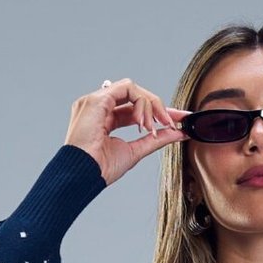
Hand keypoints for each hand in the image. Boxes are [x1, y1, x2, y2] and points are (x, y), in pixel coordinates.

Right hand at [67, 79, 188, 185]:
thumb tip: (177, 132)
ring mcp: (96, 100)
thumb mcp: (135, 151)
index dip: (156, 112)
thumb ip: (155, 140)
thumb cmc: (101, 168)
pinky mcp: (96, 99)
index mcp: (104, 119)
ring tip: (150, 128)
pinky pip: (127, 88)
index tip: (176, 120)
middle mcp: (99, 106)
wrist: (85, 174)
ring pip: (132, 90)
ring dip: (148, 106)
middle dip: (157, 107)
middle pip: (134, 96)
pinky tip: (143, 122)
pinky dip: (141, 102)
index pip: (134, 108)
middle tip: (170, 123)